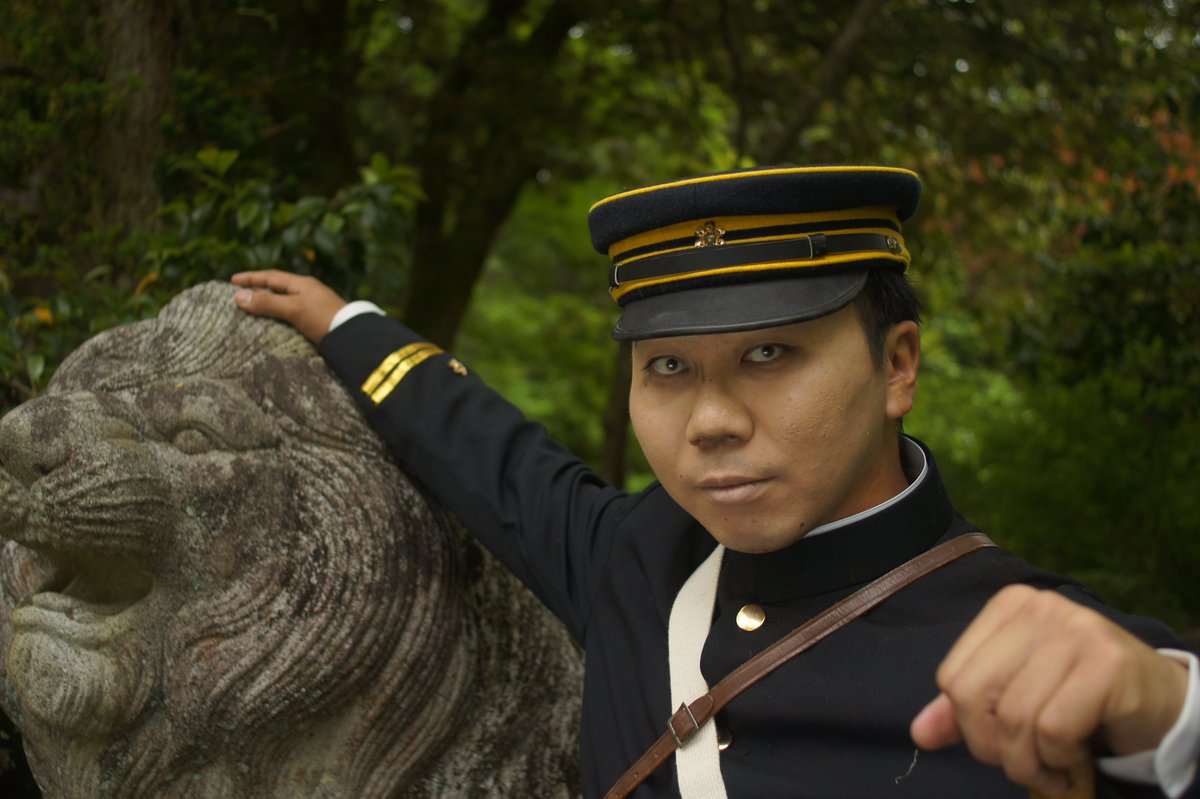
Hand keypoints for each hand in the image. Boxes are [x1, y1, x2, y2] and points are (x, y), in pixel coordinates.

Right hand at [231, 270, 347, 342]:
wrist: (353, 337)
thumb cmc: (323, 319)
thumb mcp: (293, 309)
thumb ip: (267, 302)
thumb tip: (238, 296)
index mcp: (303, 284)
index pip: (271, 276)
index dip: (251, 278)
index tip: (233, 281)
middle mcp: (308, 291)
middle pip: (278, 287)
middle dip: (259, 289)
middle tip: (240, 294)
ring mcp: (314, 305)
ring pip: (285, 300)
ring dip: (268, 302)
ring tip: (252, 308)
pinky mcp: (317, 320)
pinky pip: (291, 312)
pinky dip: (278, 314)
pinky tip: (273, 322)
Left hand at [911, 585, 1188, 795]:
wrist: (1158, 698)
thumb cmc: (1079, 694)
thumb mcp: (1017, 693)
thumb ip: (966, 709)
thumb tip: (920, 733)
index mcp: (1008, 607)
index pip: (952, 677)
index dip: (967, 726)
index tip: (996, 745)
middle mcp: (1040, 607)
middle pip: (975, 695)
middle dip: (992, 748)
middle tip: (1022, 765)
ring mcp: (1075, 629)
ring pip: (1014, 716)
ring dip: (1028, 761)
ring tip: (1049, 768)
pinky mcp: (1107, 662)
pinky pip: (1053, 727)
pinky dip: (1058, 757)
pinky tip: (1072, 757)